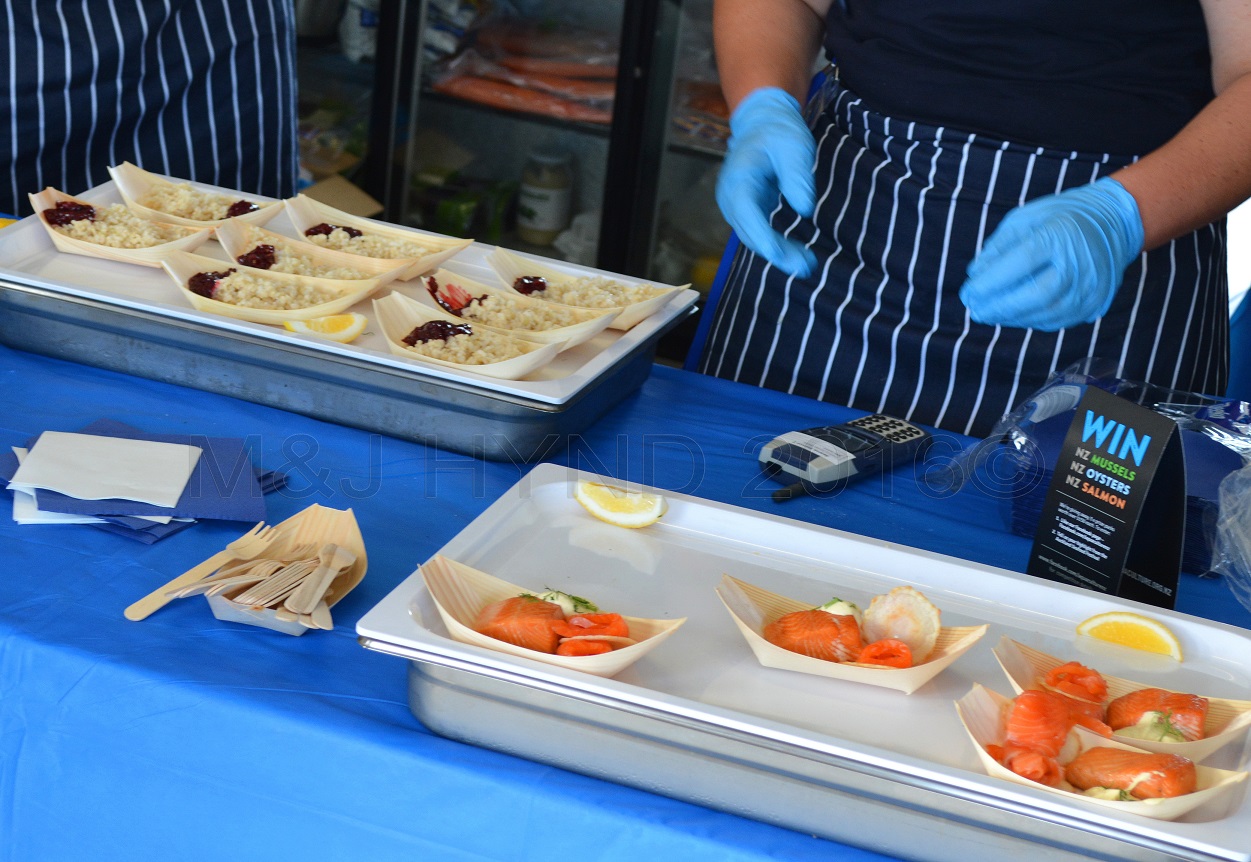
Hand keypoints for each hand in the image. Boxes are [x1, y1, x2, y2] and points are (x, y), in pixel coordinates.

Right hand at [716, 87, 817, 276]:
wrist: (762, 125)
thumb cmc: (779, 133)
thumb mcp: (794, 146)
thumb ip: (797, 176)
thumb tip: (805, 209)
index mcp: (739, 176)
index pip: (745, 210)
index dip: (761, 235)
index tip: (778, 254)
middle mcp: (730, 195)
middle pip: (749, 231)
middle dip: (777, 253)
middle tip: (806, 267)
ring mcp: (736, 206)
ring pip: (754, 238)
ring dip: (780, 254)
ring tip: (808, 265)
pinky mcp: (746, 213)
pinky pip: (759, 234)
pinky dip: (778, 247)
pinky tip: (799, 256)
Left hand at [959, 177, 1143, 330]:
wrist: (1113, 222)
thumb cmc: (1061, 217)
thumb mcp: (1026, 218)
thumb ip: (999, 245)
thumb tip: (974, 274)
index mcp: (1061, 235)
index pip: (1021, 262)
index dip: (990, 281)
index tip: (967, 292)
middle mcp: (1080, 263)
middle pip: (1036, 295)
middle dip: (999, 306)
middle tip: (975, 310)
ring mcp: (1091, 286)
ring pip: (1047, 312)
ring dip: (1012, 317)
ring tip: (989, 314)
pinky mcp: (1096, 302)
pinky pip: (1059, 319)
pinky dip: (1031, 320)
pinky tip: (1013, 315)